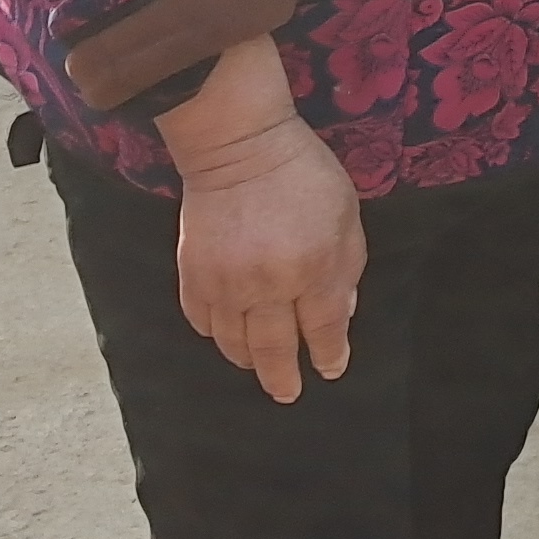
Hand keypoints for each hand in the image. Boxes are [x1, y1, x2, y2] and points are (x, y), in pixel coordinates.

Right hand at [154, 34, 362, 404]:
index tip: (330, 369)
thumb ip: (346, 267)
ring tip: (259, 366)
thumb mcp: (344, 215)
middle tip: (288, 393)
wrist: (237, 145)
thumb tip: (340, 316)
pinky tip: (228, 334)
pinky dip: (216, 334)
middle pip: (274, 351)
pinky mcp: (192, 274)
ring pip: (234, 344)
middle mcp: (267, 285)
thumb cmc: (302, 174)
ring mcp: (225, 283)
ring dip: (249, 361)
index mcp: (311, 269)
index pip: (323, 330)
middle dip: (283, 378)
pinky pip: (202, 322)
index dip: (329, 355)